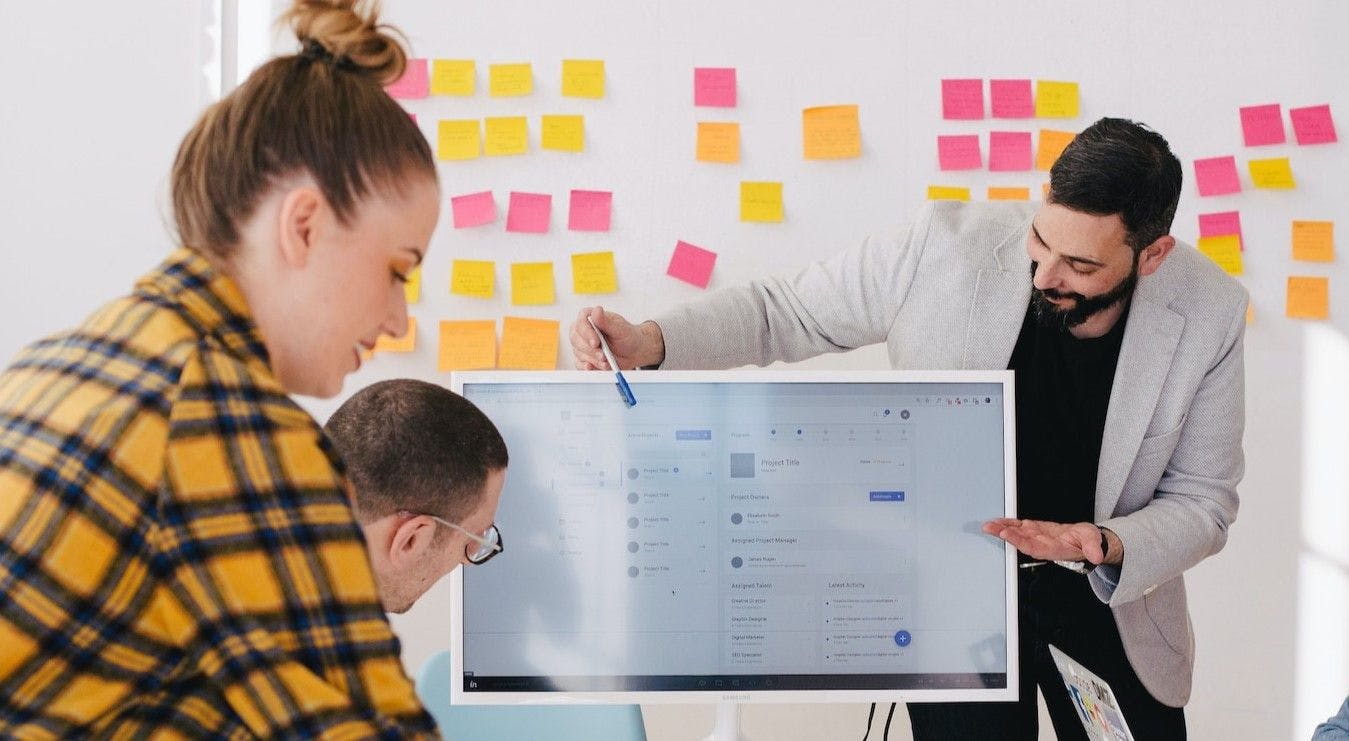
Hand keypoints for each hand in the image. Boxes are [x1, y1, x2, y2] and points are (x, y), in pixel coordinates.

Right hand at [568, 306, 662, 369]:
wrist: (632, 352)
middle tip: (603, 356)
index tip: (596, 342)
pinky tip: (593, 368)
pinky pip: (579, 364)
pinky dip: (587, 367)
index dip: (587, 333)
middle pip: (576, 339)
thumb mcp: (620, 328)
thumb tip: (596, 310)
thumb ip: (606, 321)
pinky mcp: (583, 358)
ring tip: (606, 363)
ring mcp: (581, 345)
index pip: (581, 322)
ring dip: (592, 360)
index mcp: (591, 318)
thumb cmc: (627, 336)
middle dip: (590, 350)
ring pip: (578, 353)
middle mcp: (583, 331)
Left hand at [982, 518, 1109, 564]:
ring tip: (989, 526)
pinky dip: (1007, 524)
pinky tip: (996, 522)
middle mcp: (1043, 546)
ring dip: (1002, 530)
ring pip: (1017, 534)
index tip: (1009, 535)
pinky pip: (1019, 527)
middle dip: (1006, 536)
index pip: (1036, 548)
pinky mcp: (1035, 530)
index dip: (1021, 542)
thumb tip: (1096, 556)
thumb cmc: (1088, 541)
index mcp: (1055, 550)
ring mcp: (1037, 538)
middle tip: (991, 528)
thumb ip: (1093, 548)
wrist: (1085, 541)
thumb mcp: (1094, 542)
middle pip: (1021, 542)